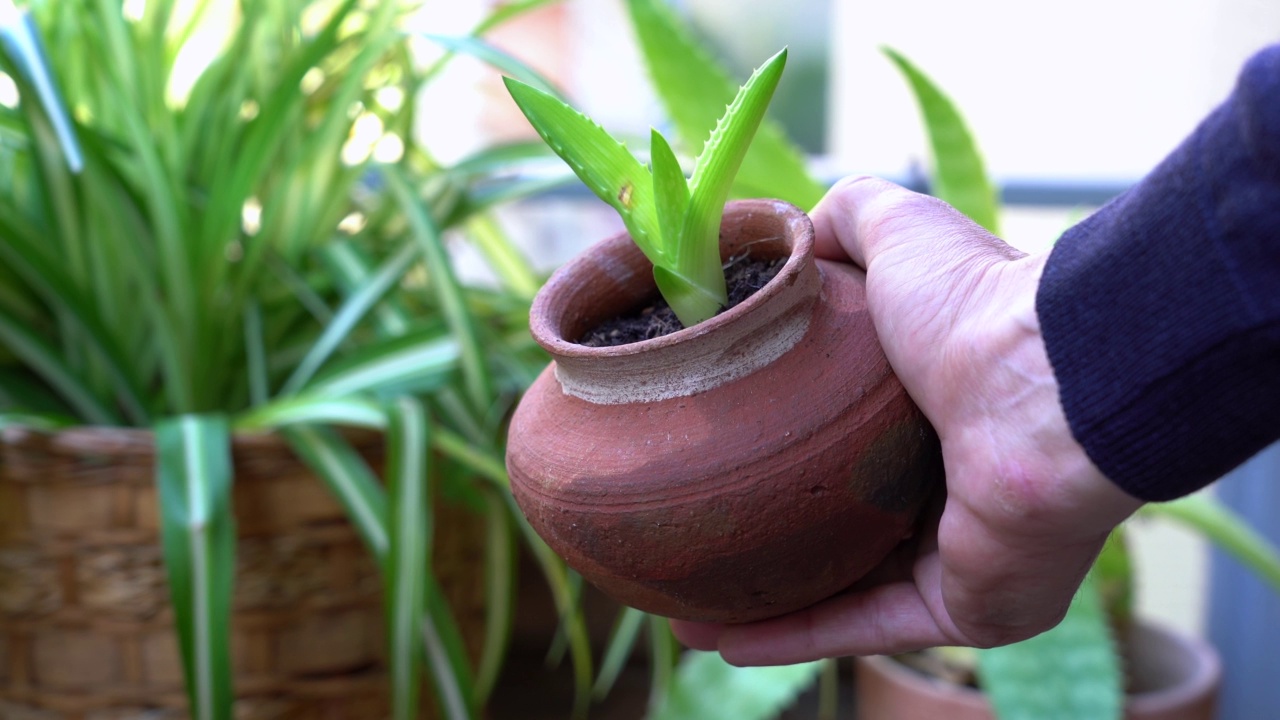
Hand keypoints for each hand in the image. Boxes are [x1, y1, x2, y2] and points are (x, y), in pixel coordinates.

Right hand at [671, 176, 1143, 663]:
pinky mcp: (968, 604)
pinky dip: (794, 638)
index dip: (786, 440)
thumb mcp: (900, 233)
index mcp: (941, 404)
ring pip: (847, 588)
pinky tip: (722, 641)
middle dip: (770, 537)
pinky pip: (866, 628)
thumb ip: (850, 217)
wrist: (1045, 387)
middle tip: (693, 541)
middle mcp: (955, 482)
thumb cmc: (976, 308)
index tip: (716, 442)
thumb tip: (799, 228)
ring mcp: (965, 550)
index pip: (854, 433)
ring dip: (767, 605)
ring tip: (683, 616)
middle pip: (845, 521)